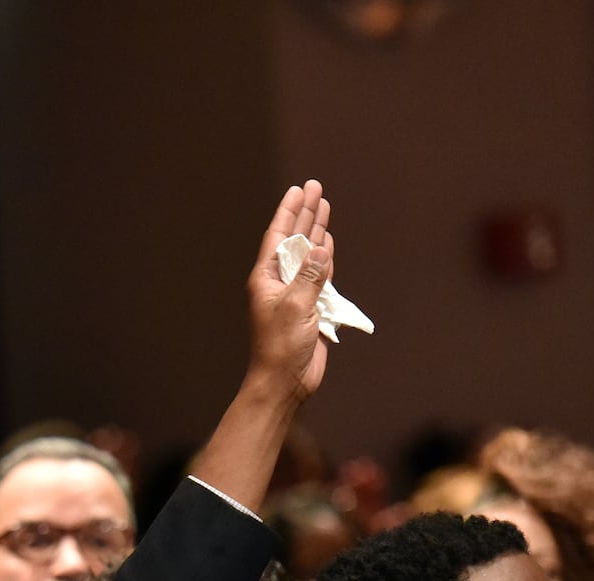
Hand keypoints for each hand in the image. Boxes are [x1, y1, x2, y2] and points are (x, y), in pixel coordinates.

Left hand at [246, 180, 334, 403]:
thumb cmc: (282, 347)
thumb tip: (322, 248)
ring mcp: (294, 292)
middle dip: (305, 213)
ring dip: (316, 230)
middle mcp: (278, 281)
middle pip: (294, 238)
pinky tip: (328, 241)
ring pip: (308, 253)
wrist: (285, 381)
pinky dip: (324, 256)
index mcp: (266, 278)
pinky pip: (318, 273)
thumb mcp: (295, 307)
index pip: (278, 236)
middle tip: (315, 187)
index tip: (298, 189)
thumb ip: (310, 276)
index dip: (289, 211)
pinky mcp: (310, 306)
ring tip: (324, 205)